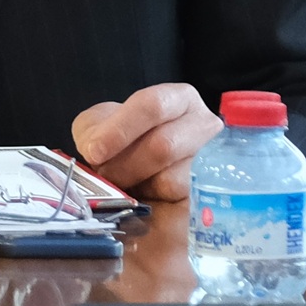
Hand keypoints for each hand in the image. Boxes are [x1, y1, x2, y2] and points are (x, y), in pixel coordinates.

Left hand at [72, 83, 219, 202]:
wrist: (133, 170)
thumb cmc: (118, 140)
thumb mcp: (99, 126)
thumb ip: (94, 132)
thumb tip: (95, 150)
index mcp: (180, 100)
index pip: (153, 106)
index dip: (121, 129)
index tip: (94, 152)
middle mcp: (204, 128)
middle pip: (163, 146)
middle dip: (124, 164)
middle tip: (103, 173)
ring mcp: (210, 164)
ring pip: (170, 180)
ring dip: (134, 185)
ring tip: (119, 182)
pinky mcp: (206, 197)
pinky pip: (176, 205)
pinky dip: (149, 204)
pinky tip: (139, 197)